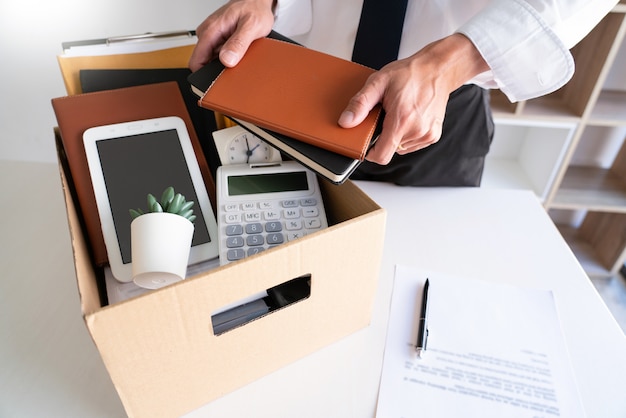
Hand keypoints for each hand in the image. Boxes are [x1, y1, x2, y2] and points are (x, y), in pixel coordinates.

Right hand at [189, 0, 276, 70]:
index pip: (196, 61)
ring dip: (225, 64)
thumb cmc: (255, 8)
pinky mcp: (220, 39)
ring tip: (240, 58)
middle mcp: (208, 33)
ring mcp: (213, 37)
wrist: (258, 1)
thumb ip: (239, 43)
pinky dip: (229, 58)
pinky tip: (240, 55)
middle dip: (217, 71)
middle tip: (235, 70)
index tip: (215, 83)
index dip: (203, 75)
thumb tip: (227, 59)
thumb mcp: (251, 26)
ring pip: (213, 60)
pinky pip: (220, 55)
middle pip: (205, 62)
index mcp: (211, 30)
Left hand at [338, 34, 488, 164]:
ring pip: (400, 148)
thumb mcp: (378, 83)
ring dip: (395, 136)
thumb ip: (360, 104)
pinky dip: (406, 135)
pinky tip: (408, 118)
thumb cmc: (410, 74)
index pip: (381, 155)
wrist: (437, 69)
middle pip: (390, 150)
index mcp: (402, 120)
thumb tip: (346, 121)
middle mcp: (416, 130)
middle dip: (383, 137)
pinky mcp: (433, 135)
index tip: (366, 144)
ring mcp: (426, 134)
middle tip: (385, 117)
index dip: (370, 153)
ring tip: (399, 115)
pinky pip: (412, 144)